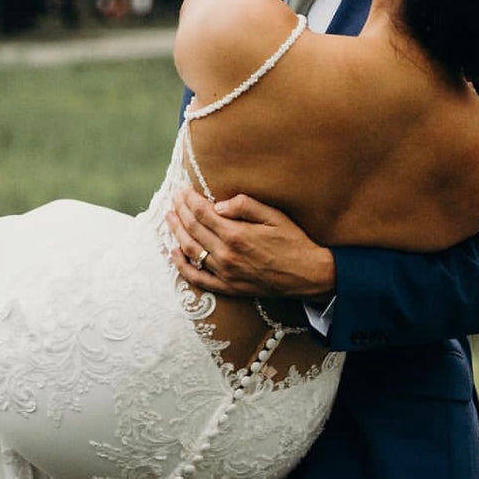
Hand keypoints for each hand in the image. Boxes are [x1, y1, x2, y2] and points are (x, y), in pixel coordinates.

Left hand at [167, 188, 335, 300]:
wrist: (308, 275)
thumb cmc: (293, 242)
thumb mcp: (274, 216)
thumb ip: (245, 206)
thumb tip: (217, 204)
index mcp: (236, 235)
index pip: (203, 213)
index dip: (190, 200)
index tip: (183, 190)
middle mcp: (226, 255)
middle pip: (193, 229)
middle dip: (180, 211)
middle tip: (174, 199)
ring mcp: (225, 273)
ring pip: (191, 250)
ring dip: (177, 233)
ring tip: (170, 218)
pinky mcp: (228, 287)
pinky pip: (198, 278)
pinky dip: (182, 266)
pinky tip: (174, 253)